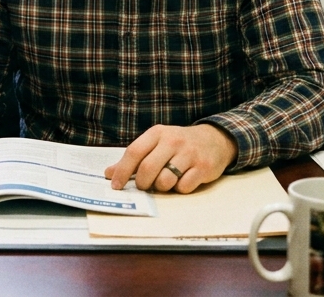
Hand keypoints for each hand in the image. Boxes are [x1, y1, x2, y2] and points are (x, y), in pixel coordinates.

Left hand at [104, 124, 236, 193]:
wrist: (215, 139)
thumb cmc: (179, 145)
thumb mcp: (156, 144)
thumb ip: (134, 158)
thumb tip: (109, 173)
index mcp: (157, 133)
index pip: (134, 152)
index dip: (122, 170)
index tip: (116, 185)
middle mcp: (173, 141)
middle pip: (148, 168)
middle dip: (143, 183)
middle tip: (145, 187)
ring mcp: (189, 154)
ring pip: (166, 180)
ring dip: (162, 187)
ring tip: (166, 181)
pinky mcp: (203, 167)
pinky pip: (184, 187)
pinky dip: (180, 189)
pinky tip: (182, 181)